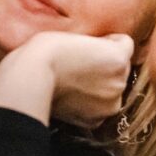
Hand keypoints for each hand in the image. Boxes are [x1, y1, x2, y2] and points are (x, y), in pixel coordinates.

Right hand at [0, 32, 132, 128]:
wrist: (31, 78)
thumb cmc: (49, 50)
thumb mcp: (82, 35)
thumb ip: (103, 46)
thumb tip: (110, 53)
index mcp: (119, 57)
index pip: (124, 44)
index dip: (106, 42)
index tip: (88, 45)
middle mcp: (120, 82)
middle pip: (120, 69)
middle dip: (105, 66)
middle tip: (79, 63)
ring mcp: (110, 104)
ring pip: (112, 88)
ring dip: (99, 85)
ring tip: (74, 79)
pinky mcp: (96, 120)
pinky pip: (100, 107)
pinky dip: (90, 102)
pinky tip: (73, 93)